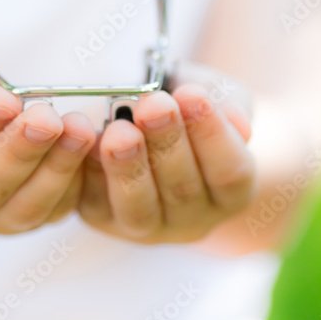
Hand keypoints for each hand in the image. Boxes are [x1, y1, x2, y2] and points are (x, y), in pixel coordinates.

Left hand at [78, 62, 256, 243]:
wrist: (151, 122)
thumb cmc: (188, 107)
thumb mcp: (215, 96)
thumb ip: (228, 103)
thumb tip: (237, 120)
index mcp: (228, 194)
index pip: (230, 174)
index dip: (213, 135)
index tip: (193, 94)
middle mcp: (190, 220)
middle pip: (182, 190)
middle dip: (166, 142)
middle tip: (153, 104)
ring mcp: (146, 225)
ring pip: (138, 208)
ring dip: (128, 167)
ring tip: (119, 130)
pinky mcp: (101, 217)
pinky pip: (91, 201)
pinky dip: (85, 169)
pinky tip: (84, 137)